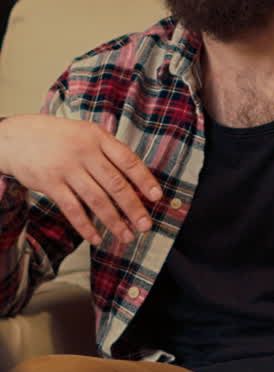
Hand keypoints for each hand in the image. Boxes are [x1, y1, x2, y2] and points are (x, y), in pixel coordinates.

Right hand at [0, 114, 161, 245]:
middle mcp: (85, 153)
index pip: (128, 161)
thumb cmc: (60, 137)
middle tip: (146, 226)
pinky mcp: (50, 183)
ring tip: (126, 236)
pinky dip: (86, 226)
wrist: (18, 136)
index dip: (144, 180)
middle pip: (116, 185)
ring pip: (97, 200)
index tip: (156, 197)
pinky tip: (96, 238)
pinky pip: (72, 209)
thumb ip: (109, 151)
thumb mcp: (87, 133)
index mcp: (99, 138)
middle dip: (133, 208)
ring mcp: (67, 169)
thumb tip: (136, 177)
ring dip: (114, 222)